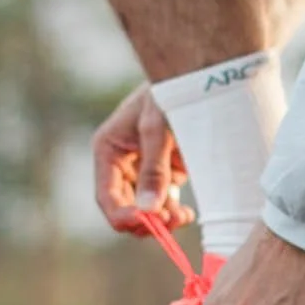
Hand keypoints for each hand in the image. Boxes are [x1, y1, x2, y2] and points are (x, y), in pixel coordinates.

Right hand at [93, 84, 191, 235]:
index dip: (122, 214)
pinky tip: (186, 214)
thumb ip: (154, 169)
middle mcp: (121, 164)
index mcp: (107, 150)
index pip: (107, 195)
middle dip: (144, 219)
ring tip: (182, 218)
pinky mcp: (165, 173)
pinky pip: (163, 202)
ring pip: (145, 209)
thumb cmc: (169, 95)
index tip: (144, 222)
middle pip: (125, 207)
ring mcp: (143, 170)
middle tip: (167, 225)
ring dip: (161, 219)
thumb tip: (149, 210)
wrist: (196, 79)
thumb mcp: (158, 129)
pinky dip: (172, 212)